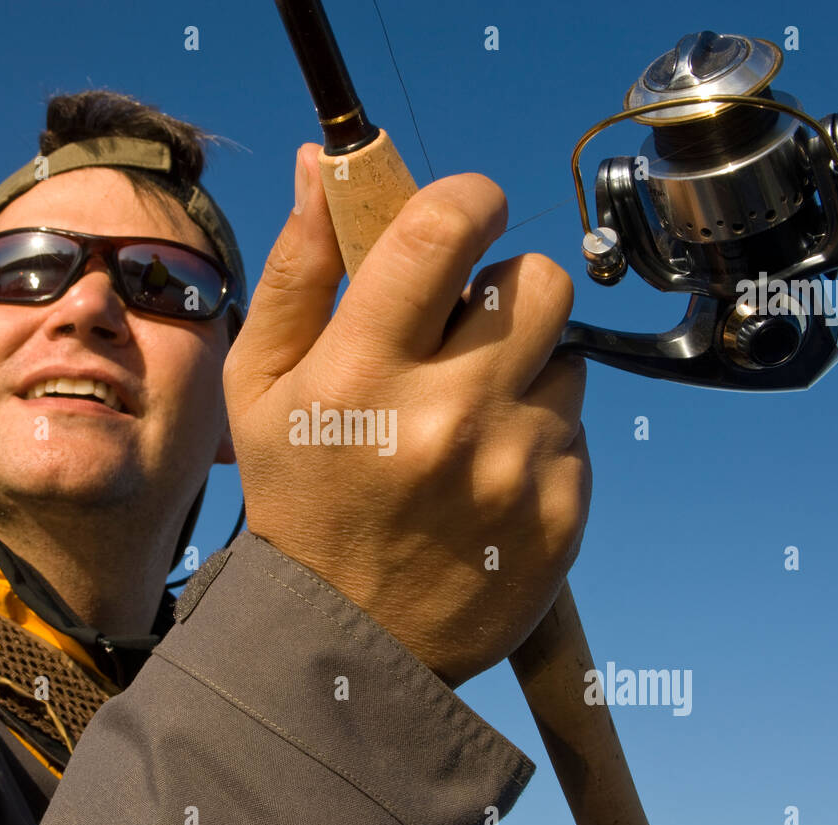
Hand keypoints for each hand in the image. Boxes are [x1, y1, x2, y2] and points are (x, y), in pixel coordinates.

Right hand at [223, 143, 591, 687]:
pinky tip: (487, 477)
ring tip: (468, 422)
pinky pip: (577, 429)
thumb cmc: (297, 501)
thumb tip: (324, 167)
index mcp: (362, 375)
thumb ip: (297, 270)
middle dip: (507, 290)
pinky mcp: (564, 513)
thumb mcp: (261, 387)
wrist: (345, 644)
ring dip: (525, 370)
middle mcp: (448, 417)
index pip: (445, 229)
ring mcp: (516, 469)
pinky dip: (539, 437)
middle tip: (467, 332)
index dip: (469, 199)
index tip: (467, 213)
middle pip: (539, 282)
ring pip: (568, 356)